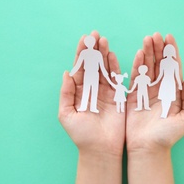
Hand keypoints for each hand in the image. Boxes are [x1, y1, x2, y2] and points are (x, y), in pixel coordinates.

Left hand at [59, 31, 124, 156]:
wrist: (101, 149)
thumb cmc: (81, 135)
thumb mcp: (67, 114)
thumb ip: (66, 94)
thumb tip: (66, 73)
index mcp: (78, 92)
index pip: (80, 69)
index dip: (81, 54)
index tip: (84, 39)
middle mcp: (92, 89)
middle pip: (93, 65)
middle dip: (93, 50)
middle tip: (95, 35)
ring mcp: (106, 92)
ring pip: (104, 69)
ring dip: (104, 55)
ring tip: (104, 41)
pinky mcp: (117, 97)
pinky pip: (116, 79)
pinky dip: (115, 67)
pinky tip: (112, 55)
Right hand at [126, 33, 183, 153]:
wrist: (148, 148)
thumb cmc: (168, 136)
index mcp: (174, 93)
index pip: (173, 68)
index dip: (172, 53)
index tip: (169, 39)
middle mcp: (161, 89)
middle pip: (160, 64)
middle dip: (159, 48)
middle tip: (156, 35)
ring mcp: (147, 92)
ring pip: (148, 67)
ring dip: (148, 52)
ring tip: (147, 39)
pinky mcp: (134, 96)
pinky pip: (136, 77)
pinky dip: (137, 65)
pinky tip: (139, 53)